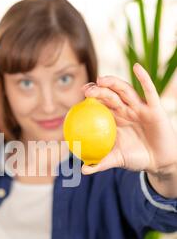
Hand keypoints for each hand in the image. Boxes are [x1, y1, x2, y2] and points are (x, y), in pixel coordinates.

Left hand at [81, 63, 176, 178]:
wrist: (160, 162)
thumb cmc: (137, 158)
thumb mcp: (117, 160)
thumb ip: (101, 163)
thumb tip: (83, 170)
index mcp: (116, 119)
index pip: (100, 104)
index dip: (90, 98)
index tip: (78, 97)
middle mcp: (127, 110)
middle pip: (110, 95)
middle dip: (98, 89)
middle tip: (86, 90)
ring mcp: (140, 107)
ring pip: (125, 91)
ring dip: (113, 83)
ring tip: (101, 79)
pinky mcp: (155, 108)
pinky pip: (150, 91)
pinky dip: (144, 78)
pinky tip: (136, 67)